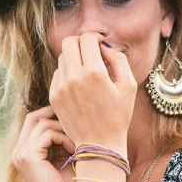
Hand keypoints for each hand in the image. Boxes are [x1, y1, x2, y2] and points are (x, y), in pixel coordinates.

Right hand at [11, 105, 75, 181]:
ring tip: (77, 143)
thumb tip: (68, 117)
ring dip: (63, 129)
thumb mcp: (62, 158)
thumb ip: (59, 140)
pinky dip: (64, 138)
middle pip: (33, 117)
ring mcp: (21, 154)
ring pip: (42, 124)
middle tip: (75, 119)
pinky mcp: (29, 157)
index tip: (71, 118)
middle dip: (54, 114)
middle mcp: (18, 152)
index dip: (50, 115)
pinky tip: (74, 150)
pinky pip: (48, 134)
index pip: (32, 121)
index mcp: (23, 152)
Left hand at [49, 33, 136, 150]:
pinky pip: (57, 73)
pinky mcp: (53, 95)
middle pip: (69, 42)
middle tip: (91, 52)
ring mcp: (61, 86)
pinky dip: (67, 72)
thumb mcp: (128, 86)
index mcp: (94, 73)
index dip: (95, 37)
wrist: (99, 144)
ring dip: (74, 57)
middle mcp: (74, 77)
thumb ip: (118, 60)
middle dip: (81, 43)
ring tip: (86, 70)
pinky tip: (78, 84)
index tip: (100, 45)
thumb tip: (104, 47)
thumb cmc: (118, 116)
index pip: (87, 38)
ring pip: (62, 57)